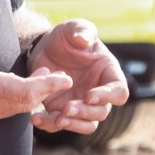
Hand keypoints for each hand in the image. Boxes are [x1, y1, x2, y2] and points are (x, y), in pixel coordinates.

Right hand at [0, 5, 72, 129]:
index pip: (24, 91)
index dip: (48, 85)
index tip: (65, 78)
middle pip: (23, 104)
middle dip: (42, 91)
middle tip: (54, 76)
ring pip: (11, 112)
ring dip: (27, 98)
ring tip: (37, 81)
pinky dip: (11, 104)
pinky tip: (11, 91)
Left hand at [25, 19, 129, 133]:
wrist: (44, 49)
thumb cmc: (65, 38)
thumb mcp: (72, 28)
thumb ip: (82, 30)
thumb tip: (84, 40)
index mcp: (108, 74)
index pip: (118, 92)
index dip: (107, 96)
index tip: (89, 95)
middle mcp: (98, 93)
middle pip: (101, 112)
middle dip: (85, 112)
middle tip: (66, 107)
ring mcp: (81, 104)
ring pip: (86, 124)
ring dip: (72, 124)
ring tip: (56, 118)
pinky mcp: (62, 110)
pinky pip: (61, 124)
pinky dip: (50, 125)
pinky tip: (36, 119)